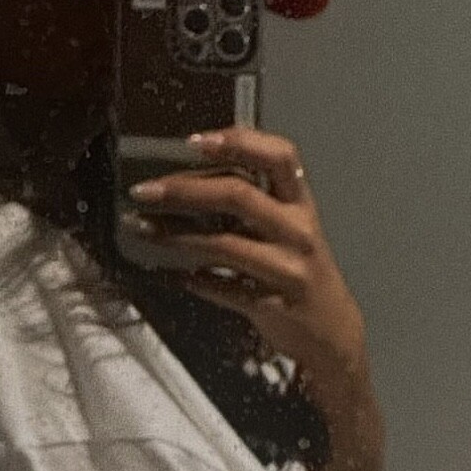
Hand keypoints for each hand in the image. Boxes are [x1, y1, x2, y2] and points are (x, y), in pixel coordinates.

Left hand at [122, 125, 369, 401]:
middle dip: (184, 189)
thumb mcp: (288, 226)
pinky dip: (193, 280)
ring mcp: (288, 269)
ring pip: (224, 243)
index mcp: (300, 203)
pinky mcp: (273, 305)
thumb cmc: (298, 268)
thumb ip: (254, 200)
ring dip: (175, 235)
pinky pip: (224, 289)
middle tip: (143, 191)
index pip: (278, 156)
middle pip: (238, 195)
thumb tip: (189, 178)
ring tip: (141, 229)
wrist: (330, 330)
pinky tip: (170, 274)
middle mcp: (298, 231)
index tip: (193, 141)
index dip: (239, 141)